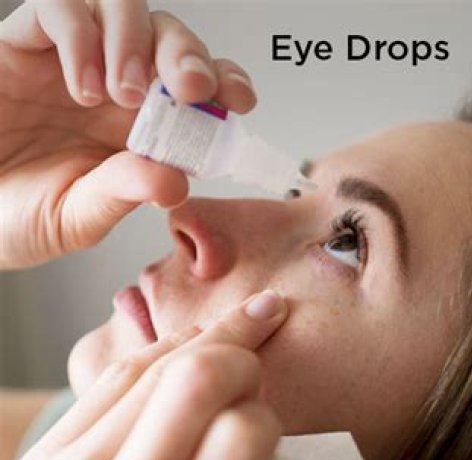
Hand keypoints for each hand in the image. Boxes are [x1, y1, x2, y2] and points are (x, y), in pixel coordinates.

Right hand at [0, 0, 256, 268]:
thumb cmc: (16, 212)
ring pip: (122, 6)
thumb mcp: (77, 217)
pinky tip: (82, 87)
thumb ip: (122, 193)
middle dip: (188, 54)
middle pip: (169, 36)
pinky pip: (61, 8)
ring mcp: (72, 58)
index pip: (199, 85)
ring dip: (136, 43)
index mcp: (142, 125)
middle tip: (190, 88)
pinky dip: (80, 38)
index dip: (226, 80)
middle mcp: (116, 84)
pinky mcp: (24, 42)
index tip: (239, 100)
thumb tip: (176, 182)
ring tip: (121, 96)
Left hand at [7, 290, 286, 459]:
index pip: (242, 430)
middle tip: (257, 360)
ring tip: (238, 328)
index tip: (268, 413)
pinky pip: (110, 382)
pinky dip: (157, 356)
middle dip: (238, 353)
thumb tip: (264, 426)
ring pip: (147, 367)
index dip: (266, 412)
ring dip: (202, 340)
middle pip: (194, 380)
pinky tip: (185, 348)